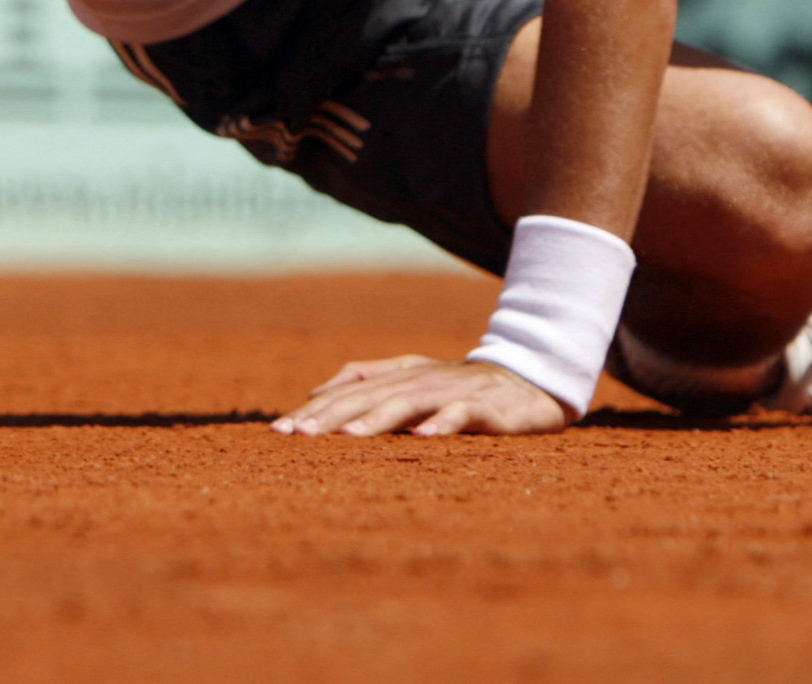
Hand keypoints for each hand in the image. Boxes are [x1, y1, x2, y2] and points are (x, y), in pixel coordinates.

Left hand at [271, 354, 569, 437]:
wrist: (532, 382)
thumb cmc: (463, 386)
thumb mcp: (411, 378)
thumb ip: (366, 377)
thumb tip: (314, 390)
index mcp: (400, 374)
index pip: (349, 390)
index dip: (315, 409)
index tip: (279, 432)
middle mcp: (421, 379)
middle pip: (370, 395)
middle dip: (332, 415)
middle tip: (298, 436)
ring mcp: (453, 391)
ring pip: (409, 402)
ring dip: (378, 418)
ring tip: (348, 436)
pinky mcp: (486, 407)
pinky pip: (463, 413)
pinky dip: (444, 422)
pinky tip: (425, 438)